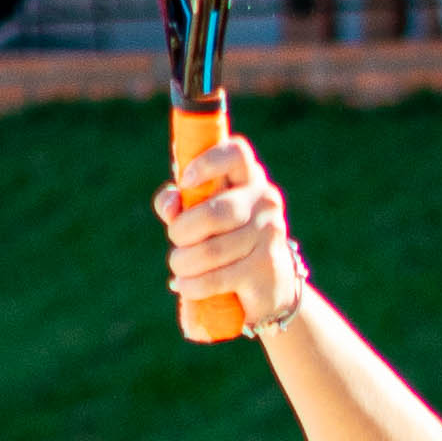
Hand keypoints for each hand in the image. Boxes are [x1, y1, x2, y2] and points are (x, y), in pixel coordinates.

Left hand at [155, 132, 304, 346]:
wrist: (271, 287)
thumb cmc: (227, 241)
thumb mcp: (200, 216)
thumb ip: (179, 204)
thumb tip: (170, 205)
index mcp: (249, 179)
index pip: (236, 153)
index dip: (207, 163)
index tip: (185, 182)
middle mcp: (265, 201)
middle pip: (213, 213)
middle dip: (182, 232)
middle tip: (176, 241)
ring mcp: (269, 235)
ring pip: (211, 250)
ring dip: (183, 262)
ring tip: (179, 267)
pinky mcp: (266, 269)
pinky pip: (215, 278)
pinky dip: (191, 285)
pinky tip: (184, 285)